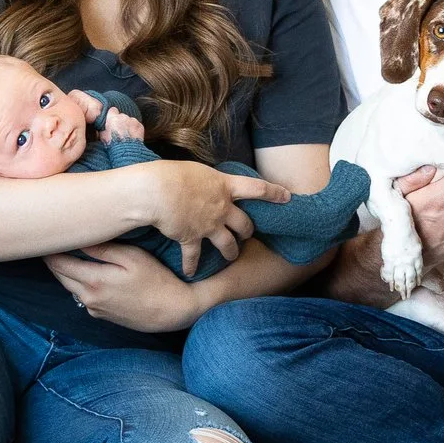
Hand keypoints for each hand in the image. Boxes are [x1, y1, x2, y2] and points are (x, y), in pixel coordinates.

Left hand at [47, 244, 205, 333]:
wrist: (173, 311)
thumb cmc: (157, 279)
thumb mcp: (132, 257)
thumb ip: (103, 249)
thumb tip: (79, 238)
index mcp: (93, 280)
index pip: (57, 263)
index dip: (49, 249)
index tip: (48, 235)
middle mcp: (89, 297)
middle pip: (60, 276)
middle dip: (53, 259)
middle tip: (51, 241)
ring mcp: (95, 309)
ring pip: (71, 287)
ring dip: (66, 271)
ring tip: (67, 253)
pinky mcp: (103, 316)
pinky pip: (84, 297)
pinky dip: (81, 284)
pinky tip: (89, 273)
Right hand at [101, 107, 144, 144]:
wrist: (126, 150)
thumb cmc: (113, 144)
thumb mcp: (102, 136)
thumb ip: (104, 128)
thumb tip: (104, 127)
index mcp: (113, 118)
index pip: (112, 110)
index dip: (112, 115)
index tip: (112, 120)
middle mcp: (123, 117)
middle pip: (122, 116)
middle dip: (121, 121)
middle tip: (119, 130)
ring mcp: (133, 120)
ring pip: (130, 120)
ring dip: (128, 125)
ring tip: (126, 135)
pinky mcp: (140, 126)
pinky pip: (137, 125)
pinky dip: (135, 129)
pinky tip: (132, 136)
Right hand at [147, 160, 287, 277]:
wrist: (156, 192)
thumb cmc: (171, 173)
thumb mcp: (196, 170)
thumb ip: (206, 180)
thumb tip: (203, 182)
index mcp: (224, 186)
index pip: (257, 188)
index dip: (274, 193)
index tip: (287, 197)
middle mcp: (221, 207)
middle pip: (245, 223)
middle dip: (248, 231)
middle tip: (248, 234)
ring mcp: (209, 225)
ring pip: (228, 244)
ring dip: (231, 252)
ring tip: (231, 256)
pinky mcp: (192, 238)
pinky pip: (194, 256)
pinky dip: (191, 265)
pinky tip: (190, 272)